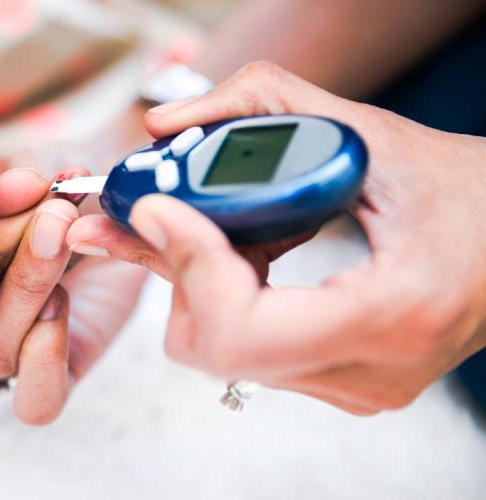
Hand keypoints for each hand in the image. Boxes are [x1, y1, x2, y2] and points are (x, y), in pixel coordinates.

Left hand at [67, 62, 485, 414]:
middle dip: (180, 273)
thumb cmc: (465, 189)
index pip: (243, 329)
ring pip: (221, 354)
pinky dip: (226, 301)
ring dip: (199, 286)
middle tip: (172, 212)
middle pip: (216, 347)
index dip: (188, 265)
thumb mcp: (370, 132)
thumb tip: (162, 123)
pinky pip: (249, 354)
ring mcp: (357, 388)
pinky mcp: (345, 386)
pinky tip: (244, 256)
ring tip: (218, 228)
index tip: (158, 206)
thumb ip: (262, 107)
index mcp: (393, 312)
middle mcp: (373, 371)